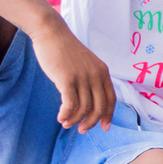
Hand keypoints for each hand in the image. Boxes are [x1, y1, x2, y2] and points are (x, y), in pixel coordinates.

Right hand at [30, 16, 115, 133]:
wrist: (51, 33)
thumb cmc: (65, 50)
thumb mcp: (86, 63)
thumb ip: (90, 78)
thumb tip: (89, 101)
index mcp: (102, 71)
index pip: (111, 99)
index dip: (108, 115)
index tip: (104, 127)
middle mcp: (95, 75)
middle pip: (99, 107)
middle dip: (91, 122)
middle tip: (82, 130)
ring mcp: (82, 77)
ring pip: (84, 108)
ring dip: (75, 120)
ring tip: (66, 123)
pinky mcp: (67, 79)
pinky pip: (70, 104)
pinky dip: (66, 114)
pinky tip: (60, 117)